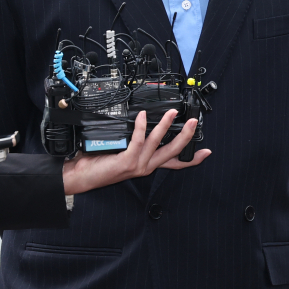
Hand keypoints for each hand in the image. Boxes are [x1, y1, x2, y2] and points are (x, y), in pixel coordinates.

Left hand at [62, 110, 210, 195]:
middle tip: (193, 121)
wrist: (81, 176)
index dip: (192, 159)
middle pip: (173, 152)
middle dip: (185, 136)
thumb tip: (143, 122)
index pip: (175, 163)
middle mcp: (145, 167)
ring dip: (165, 126)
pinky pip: (138, 141)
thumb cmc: (99, 164)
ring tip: (171, 112)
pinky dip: (141, 127)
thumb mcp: (123, 152)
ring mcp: (137, 166)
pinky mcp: (127, 162)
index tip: (206, 152)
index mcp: (147, 165)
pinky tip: (141, 116)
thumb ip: (135, 142)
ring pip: (157, 143)